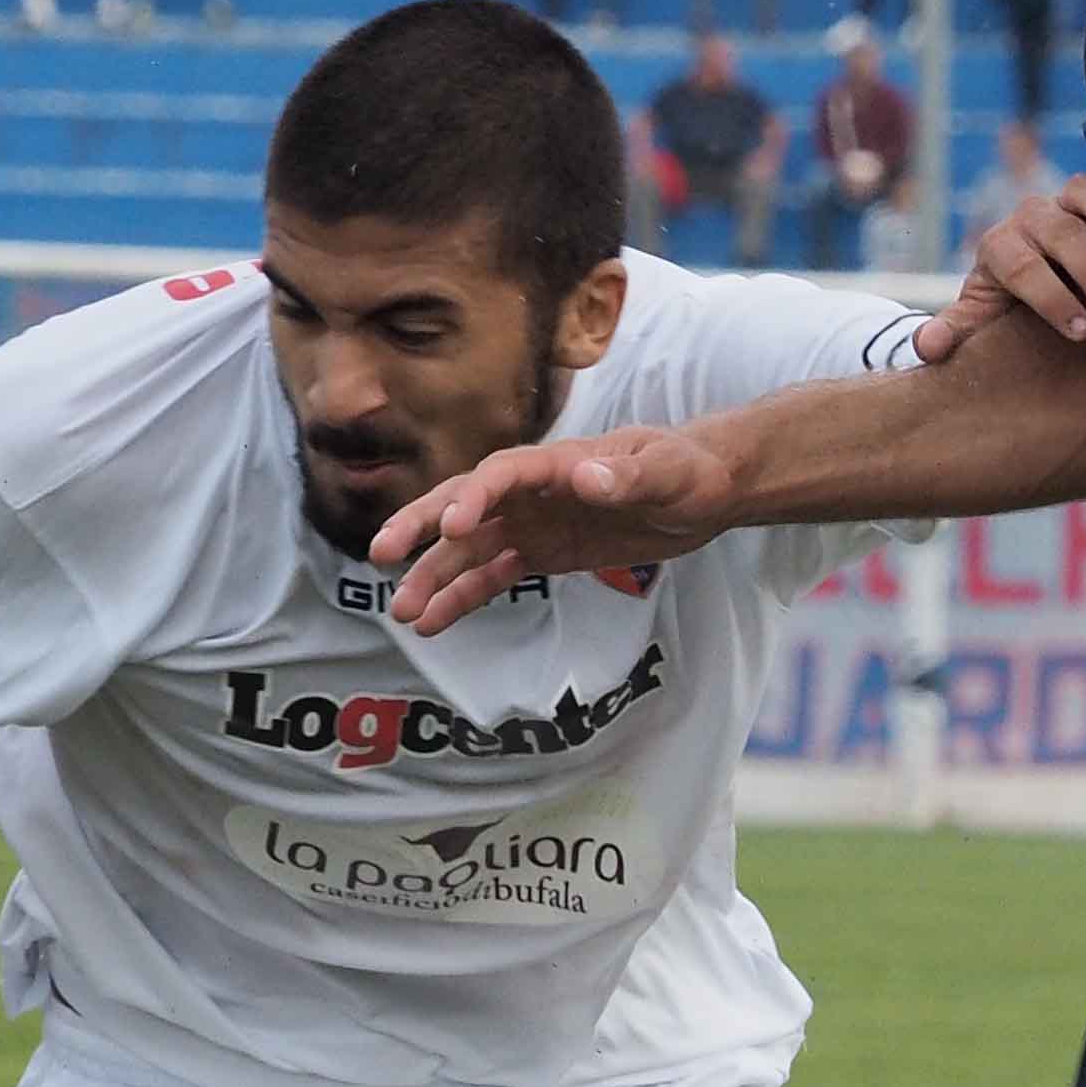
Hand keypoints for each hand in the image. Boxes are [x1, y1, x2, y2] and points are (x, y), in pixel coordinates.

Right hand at [366, 422, 736, 635]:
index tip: (451, 527)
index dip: (473, 497)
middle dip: (421, 527)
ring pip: (469, 549)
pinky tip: (432, 623)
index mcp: (557, 463)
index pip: (502, 474)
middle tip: (381, 555)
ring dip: (434, 577)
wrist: (704, 491)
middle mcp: (532, 492)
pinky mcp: (541, 553)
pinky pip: (493, 576)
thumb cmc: (687, 471)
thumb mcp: (667, 474)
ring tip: (401, 613)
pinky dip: (463, 597)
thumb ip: (627, 477)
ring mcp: (532, 523)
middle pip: (464, 504)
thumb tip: (584, 478)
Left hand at [920, 171, 1085, 358]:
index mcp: (998, 248)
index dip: (1050, 298)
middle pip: (1057, 234)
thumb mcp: (980, 321)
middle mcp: (1028, 219)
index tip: (1080, 331)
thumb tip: (926, 349)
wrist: (1034, 282)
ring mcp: (1061, 202)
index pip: (1020, 268)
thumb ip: (954, 332)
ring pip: (1083, 200)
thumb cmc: (1010, 309)